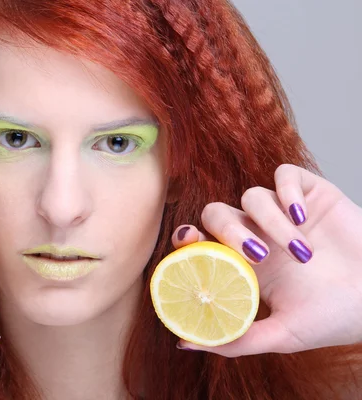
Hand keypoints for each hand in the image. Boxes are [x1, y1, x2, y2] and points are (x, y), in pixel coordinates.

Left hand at [171, 164, 361, 356]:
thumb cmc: (334, 318)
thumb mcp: (282, 335)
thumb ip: (237, 339)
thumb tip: (185, 344)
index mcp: (242, 263)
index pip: (201, 239)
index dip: (187, 236)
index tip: (188, 241)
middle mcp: (257, 235)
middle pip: (218, 213)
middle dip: (229, 229)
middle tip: (257, 255)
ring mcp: (282, 213)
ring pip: (252, 196)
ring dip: (271, 222)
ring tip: (301, 254)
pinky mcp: (309, 194)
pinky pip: (284, 175)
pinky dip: (287, 191)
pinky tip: (303, 217)